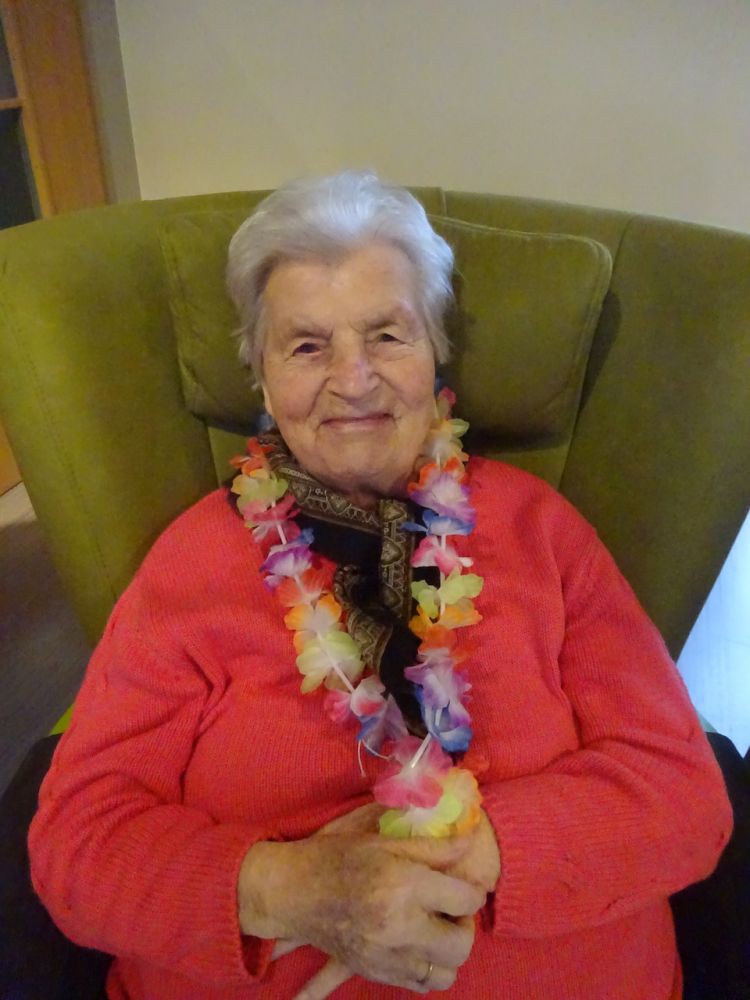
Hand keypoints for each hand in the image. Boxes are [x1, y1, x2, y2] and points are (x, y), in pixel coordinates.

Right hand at [287, 804, 500, 997]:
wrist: (292, 891)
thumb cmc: (337, 856)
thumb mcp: (383, 841)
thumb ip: (432, 846)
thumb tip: (470, 841)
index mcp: (404, 885)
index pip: (465, 900)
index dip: (471, 890)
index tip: (462, 884)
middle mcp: (399, 926)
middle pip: (462, 945)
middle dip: (464, 926)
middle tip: (450, 909)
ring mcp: (386, 956)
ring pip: (445, 974)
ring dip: (447, 952)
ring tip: (433, 928)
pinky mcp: (374, 973)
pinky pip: (420, 984)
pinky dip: (426, 967)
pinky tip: (414, 943)